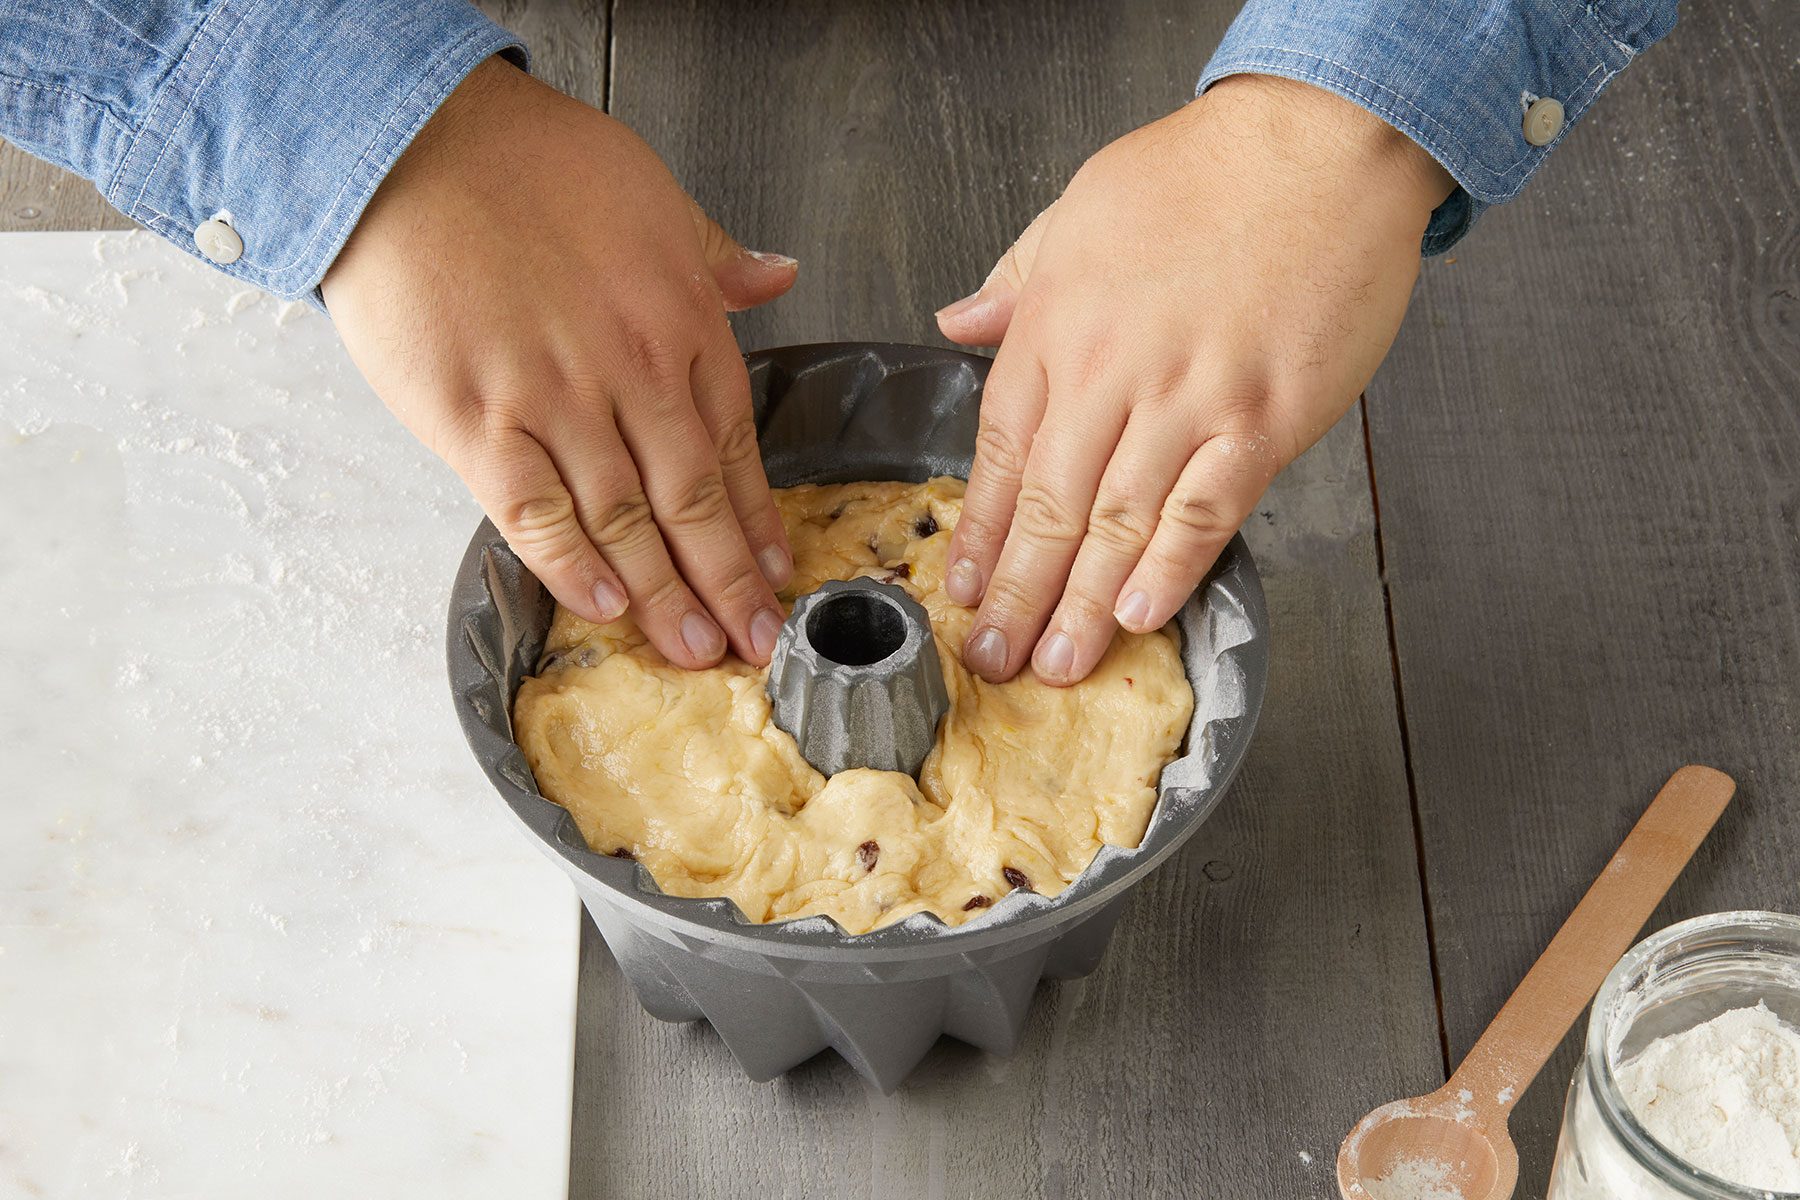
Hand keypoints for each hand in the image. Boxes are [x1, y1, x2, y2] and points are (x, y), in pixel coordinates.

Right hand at [324, 58, 797, 668]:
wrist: (407, 140)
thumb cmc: (524, 159)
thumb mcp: (650, 190)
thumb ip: (713, 253)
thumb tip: (776, 275)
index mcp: (681, 321)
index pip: (734, 446)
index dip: (756, 521)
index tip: (774, 572)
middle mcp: (629, 373)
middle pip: (692, 501)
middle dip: (727, 583)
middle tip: (754, 642)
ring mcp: (553, 404)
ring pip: (625, 523)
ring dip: (665, 596)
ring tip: (695, 650)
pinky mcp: (475, 424)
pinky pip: (535, 513)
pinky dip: (572, 566)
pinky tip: (604, 607)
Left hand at [936, 75, 1453, 684]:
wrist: (1322, 138)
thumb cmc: (1206, 170)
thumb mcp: (1079, 208)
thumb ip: (1016, 280)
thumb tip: (956, 323)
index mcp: (1057, 327)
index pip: (1000, 453)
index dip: (979, 534)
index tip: (961, 592)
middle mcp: (1112, 372)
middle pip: (1049, 507)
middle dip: (1016, 594)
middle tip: (992, 660)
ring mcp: (1189, 399)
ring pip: (1118, 524)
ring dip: (1082, 605)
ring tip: (1054, 665)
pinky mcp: (1263, 417)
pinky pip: (1206, 510)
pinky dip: (1172, 568)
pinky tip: (1142, 616)